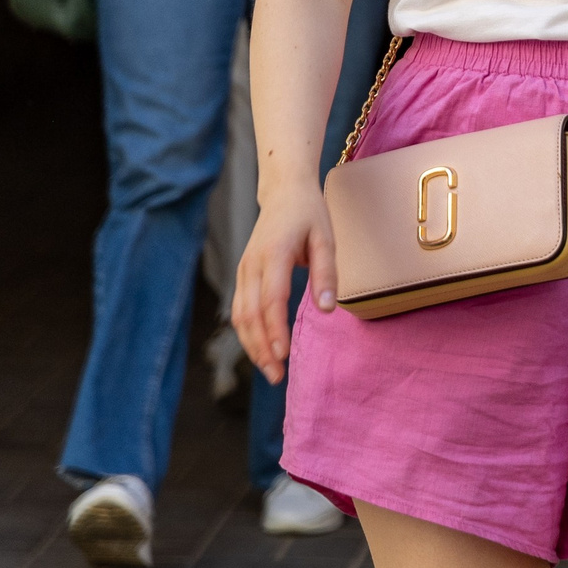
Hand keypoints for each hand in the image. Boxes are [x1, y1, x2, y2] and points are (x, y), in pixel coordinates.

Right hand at [233, 186, 337, 385]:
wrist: (284, 191)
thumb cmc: (308, 214)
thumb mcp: (326, 238)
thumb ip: (326, 273)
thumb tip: (327, 309)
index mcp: (273, 253)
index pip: (270, 299)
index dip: (274, 329)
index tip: (283, 354)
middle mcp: (252, 264)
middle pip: (249, 314)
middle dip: (261, 348)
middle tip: (277, 376)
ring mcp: (243, 269)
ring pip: (240, 315)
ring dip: (252, 345)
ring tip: (270, 370)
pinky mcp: (243, 274)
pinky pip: (240, 309)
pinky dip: (248, 333)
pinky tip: (261, 349)